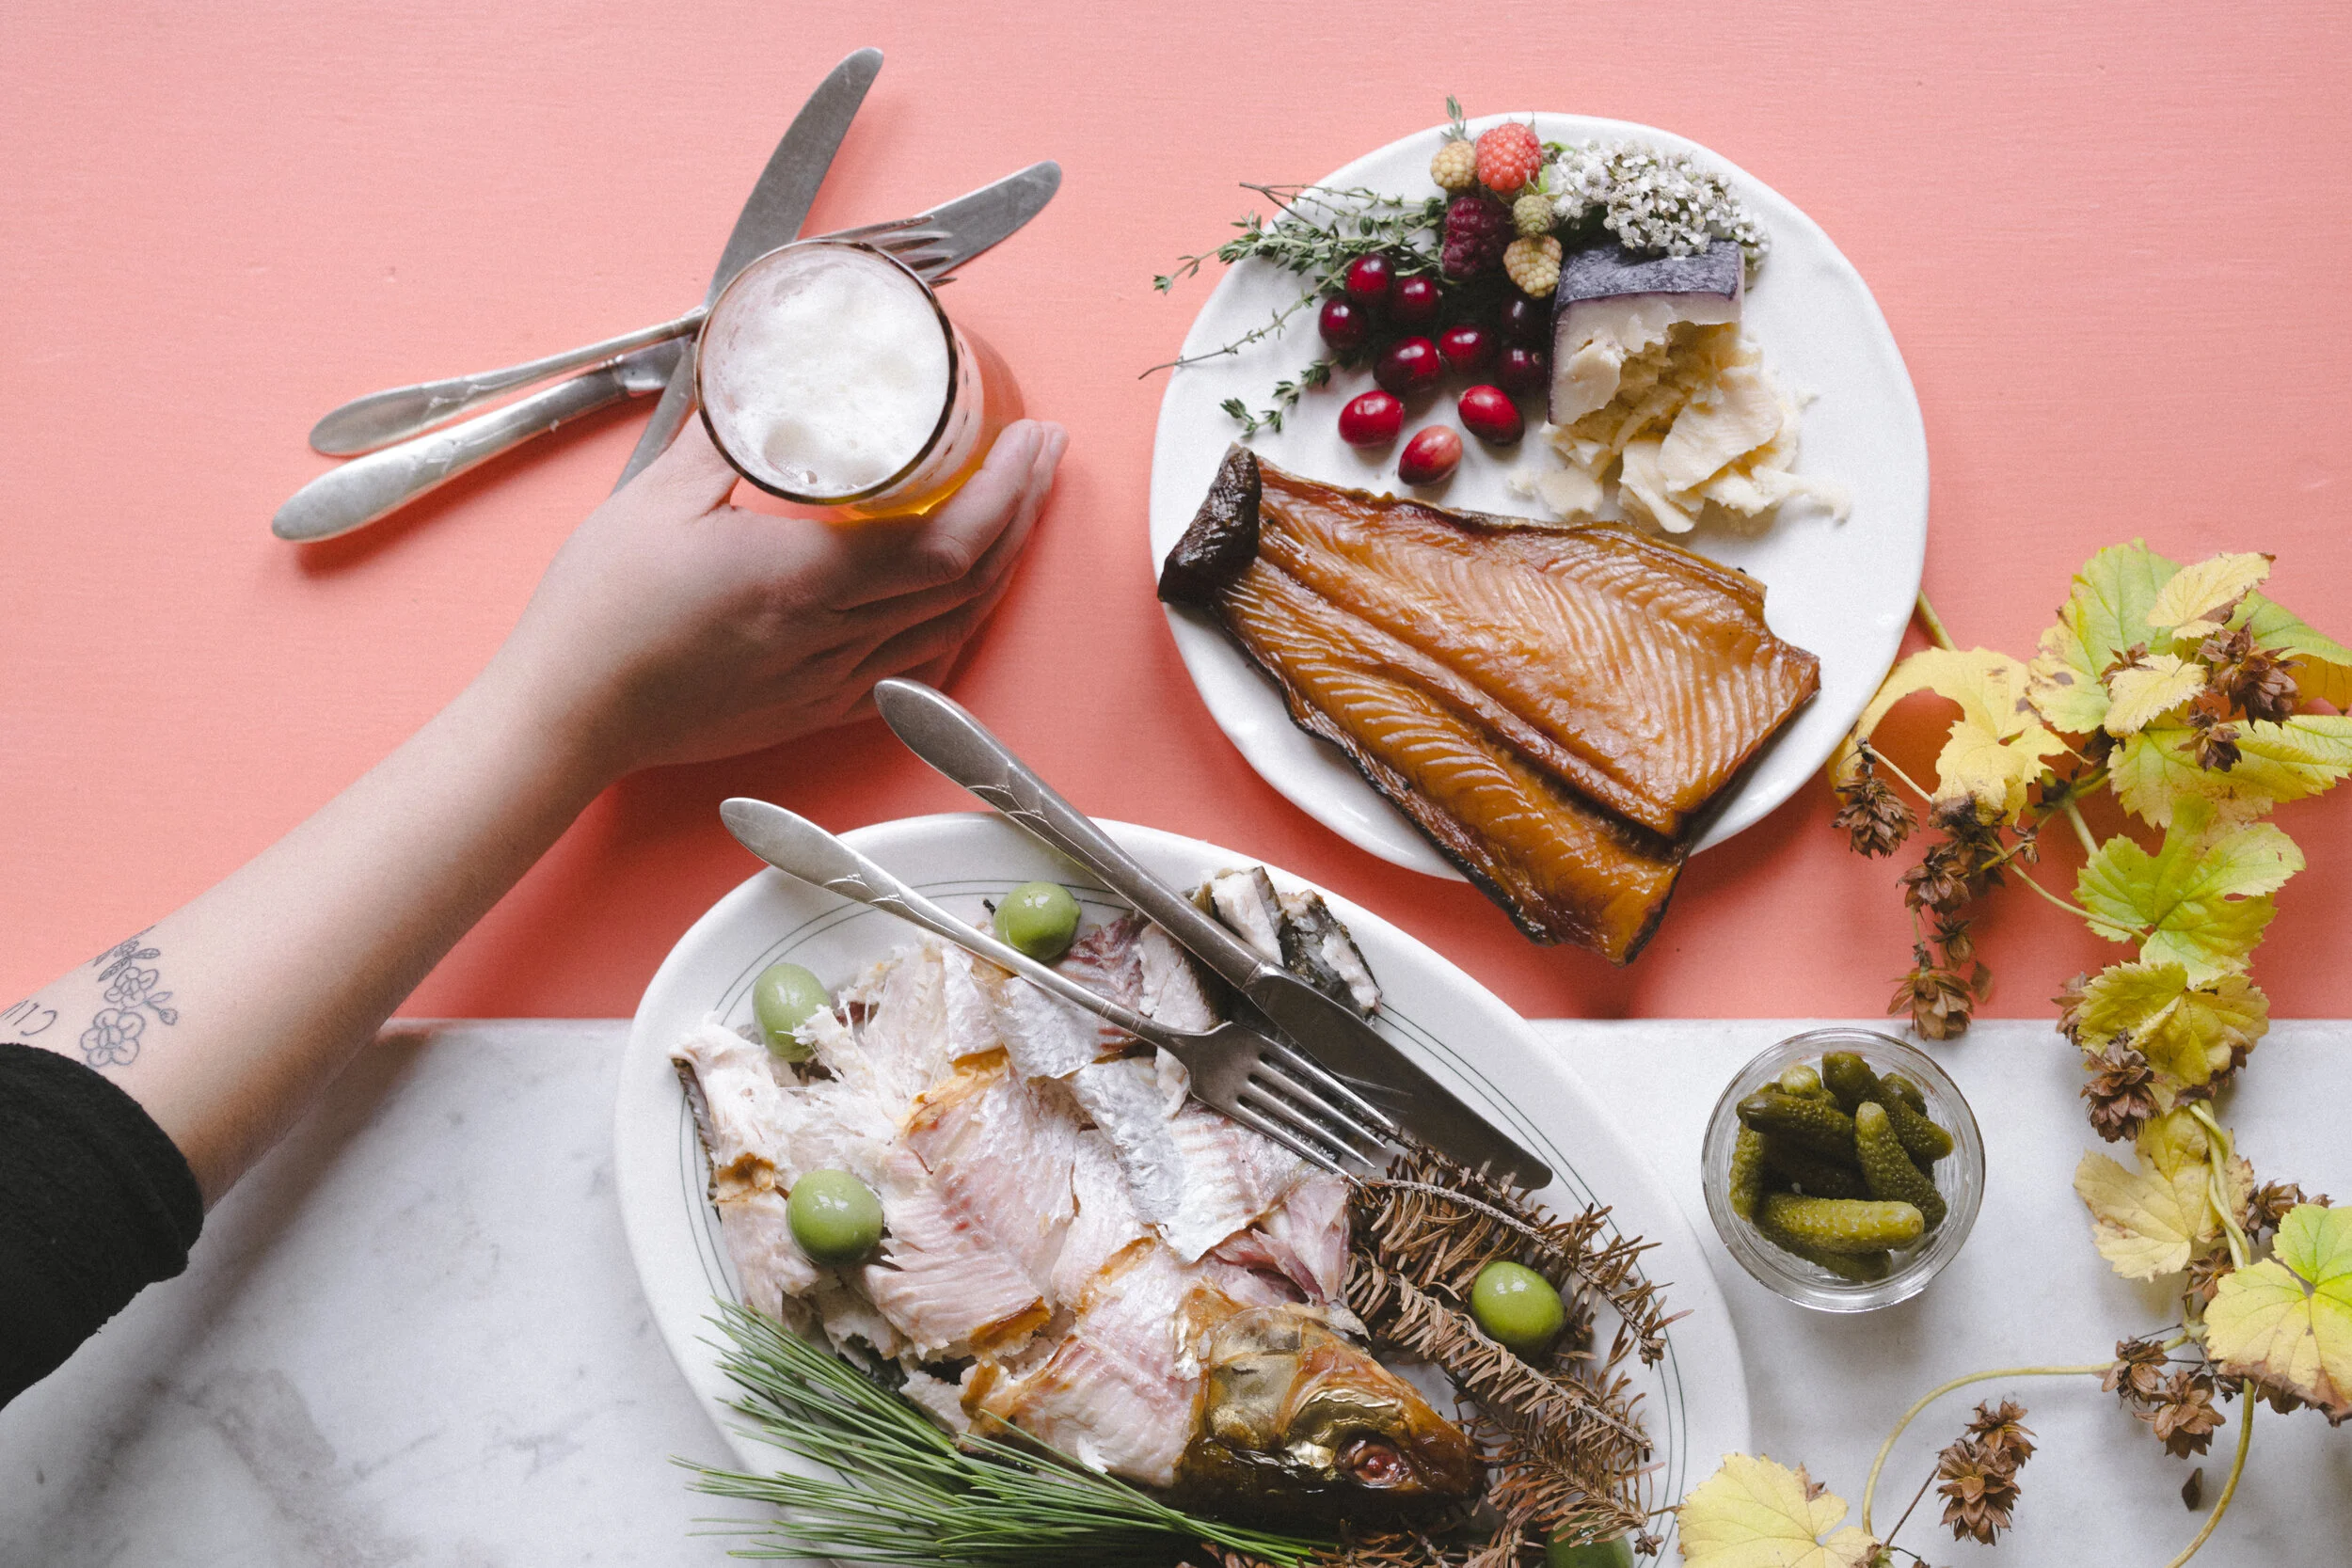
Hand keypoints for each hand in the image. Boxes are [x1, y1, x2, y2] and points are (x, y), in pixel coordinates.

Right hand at [491, 417, 1066, 778]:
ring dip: (1001, 564)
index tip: (1030, 441)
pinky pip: (917, 670)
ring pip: (953, 626)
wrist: (569, 715)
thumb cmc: (599, 619)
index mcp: (805, 580)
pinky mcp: (816, 708)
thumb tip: (757, 374)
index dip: (1007, 492)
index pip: (947, 541)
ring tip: (1020, 509)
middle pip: (970, 580)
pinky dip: (957, 625)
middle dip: (1023, 512)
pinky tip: (964, 595)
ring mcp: (830, 680)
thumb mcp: (657, 497)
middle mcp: (832, 637)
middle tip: (1042, 454)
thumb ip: (723, 433)